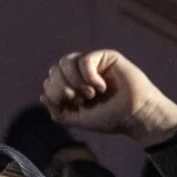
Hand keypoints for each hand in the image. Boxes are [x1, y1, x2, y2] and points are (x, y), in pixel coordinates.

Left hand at [40, 50, 176, 145]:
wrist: (134, 116)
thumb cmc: (109, 118)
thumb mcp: (77, 119)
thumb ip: (57, 111)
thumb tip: (42, 95)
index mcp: (72, 85)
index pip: (49, 80)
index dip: (54, 93)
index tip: (73, 106)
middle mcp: (80, 72)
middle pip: (55, 69)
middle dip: (63, 88)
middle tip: (82, 100)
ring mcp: (92, 63)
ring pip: (66, 62)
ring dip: (75, 82)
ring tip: (91, 94)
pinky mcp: (105, 56)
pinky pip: (84, 60)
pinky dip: (89, 77)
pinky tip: (101, 87)